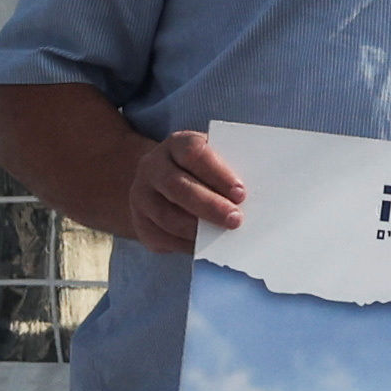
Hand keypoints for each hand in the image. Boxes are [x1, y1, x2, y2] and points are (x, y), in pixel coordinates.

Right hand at [114, 126, 248, 256]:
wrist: (162, 183)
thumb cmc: (201, 172)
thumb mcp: (212, 162)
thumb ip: (226, 174)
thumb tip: (252, 200)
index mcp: (176, 144)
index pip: (194, 153)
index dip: (218, 174)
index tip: (241, 194)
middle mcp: (152, 166)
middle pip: (177, 187)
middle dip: (209, 206)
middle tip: (235, 220)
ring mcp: (141, 195)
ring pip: (167, 216)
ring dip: (196, 229)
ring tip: (221, 237)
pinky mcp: (139, 222)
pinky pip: (160, 237)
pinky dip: (184, 244)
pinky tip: (203, 246)